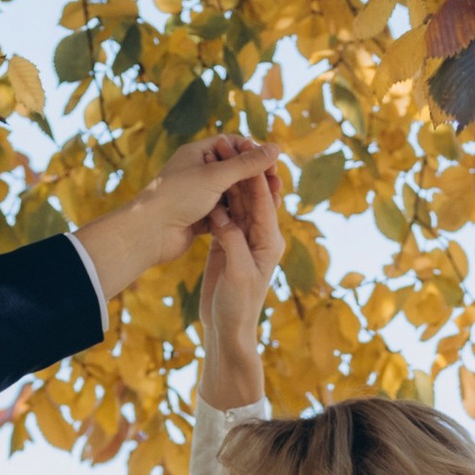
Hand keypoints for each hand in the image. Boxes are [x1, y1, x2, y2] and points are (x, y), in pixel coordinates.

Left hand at [71, 132, 282, 308]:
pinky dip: (238, 215)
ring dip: (249, 197)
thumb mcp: (216, 176)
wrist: (148, 233)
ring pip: (230, 194)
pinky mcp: (199, 218)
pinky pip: (224, 213)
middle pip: (234, 170)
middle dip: (255, 177)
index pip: (232, 144)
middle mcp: (197, 172)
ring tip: (271, 204)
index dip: (253, 152)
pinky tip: (254, 220)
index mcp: (196, 153)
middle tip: (277, 186)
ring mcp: (197, 196)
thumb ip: (247, 164)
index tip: (272, 165)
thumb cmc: (177, 197)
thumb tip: (276, 148)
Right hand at [199, 161, 284, 409]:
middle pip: (252, 195)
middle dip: (241, 169)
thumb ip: (232, 241)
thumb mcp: (237, 273)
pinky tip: (205, 182)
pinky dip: (216, 198)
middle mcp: (259, 236)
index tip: (243, 149)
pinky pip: (224, 215)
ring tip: (215, 155)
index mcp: (268, 241)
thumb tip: (223, 216)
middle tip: (226, 143)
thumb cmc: (237, 306)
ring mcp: (243, 240)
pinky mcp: (227, 246)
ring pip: (237, 202)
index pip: (264, 200)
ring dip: (227, 179)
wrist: (227, 330)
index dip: (254, 173)